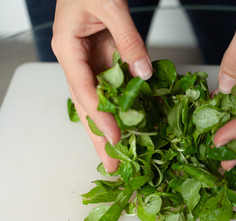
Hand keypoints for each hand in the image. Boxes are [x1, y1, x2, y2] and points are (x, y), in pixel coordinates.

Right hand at [52, 0, 152, 171]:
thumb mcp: (111, 5)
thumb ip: (128, 40)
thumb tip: (143, 73)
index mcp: (68, 49)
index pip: (83, 91)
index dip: (100, 118)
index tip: (117, 139)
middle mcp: (77, 62)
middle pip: (87, 107)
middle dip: (99, 138)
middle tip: (110, 166)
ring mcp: (91, 63)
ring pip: (100, 103)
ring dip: (110, 129)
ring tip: (120, 155)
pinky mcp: (105, 61)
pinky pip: (115, 88)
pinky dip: (124, 107)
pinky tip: (132, 125)